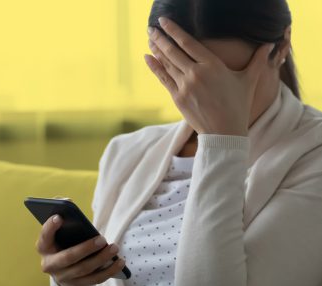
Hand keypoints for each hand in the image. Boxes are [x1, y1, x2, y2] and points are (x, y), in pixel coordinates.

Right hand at [35, 215, 125, 285]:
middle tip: (102, 238)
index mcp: (44, 248)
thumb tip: (66, 200)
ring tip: (114, 247)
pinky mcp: (78, 285)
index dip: (50, 227)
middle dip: (86, 248)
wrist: (63, 270)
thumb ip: (60, 212)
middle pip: (68, 258)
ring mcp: (64, 277)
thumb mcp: (58, 230)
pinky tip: (120, 261)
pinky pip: (95, 279)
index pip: (44, 237)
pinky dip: (109, 270)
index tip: (59, 217)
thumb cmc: (63, 241)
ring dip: (101, 259)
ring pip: (84, 269)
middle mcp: (50, 265)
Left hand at [145, 17, 274, 136]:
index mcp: (212, 65)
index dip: (174, 30)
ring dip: (156, 49)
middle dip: (161, 37)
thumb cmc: (238, 106)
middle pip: (174, 51)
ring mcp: (184, 86)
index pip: (189, 43)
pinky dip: (155, 67)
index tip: (164, 21)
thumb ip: (257, 61)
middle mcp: (196, 73)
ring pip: (167, 63)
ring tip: (149, 38)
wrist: (224, 133)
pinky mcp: (178, 98)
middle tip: (151, 27)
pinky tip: (148, 57)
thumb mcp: (248, 81)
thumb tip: (270, 45)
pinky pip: (163, 78)